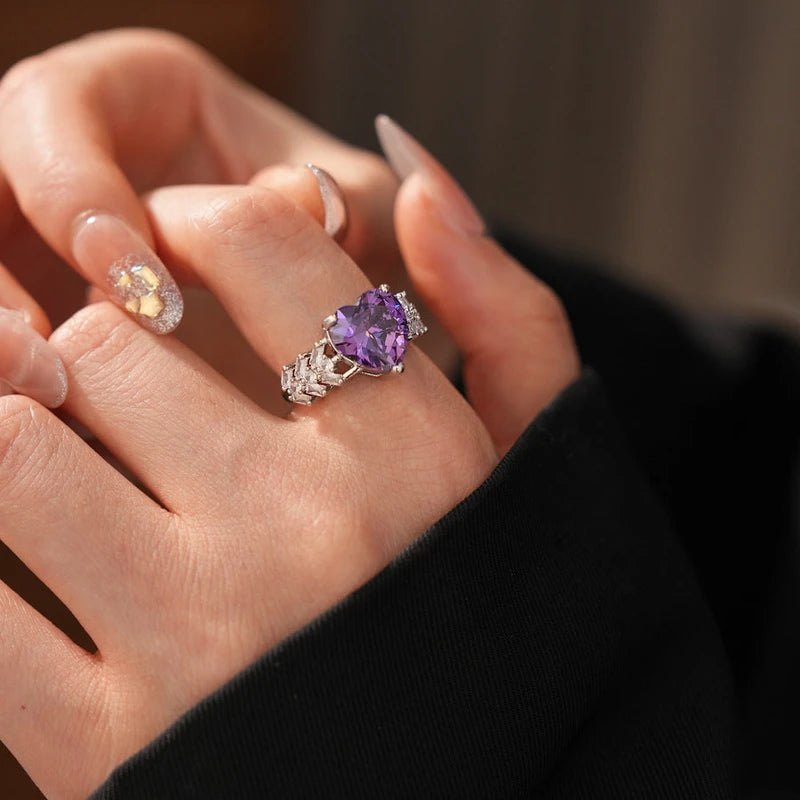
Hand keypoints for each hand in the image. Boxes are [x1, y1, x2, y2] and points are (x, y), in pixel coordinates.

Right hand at [0, 28, 400, 402]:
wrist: (318, 294)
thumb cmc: (334, 224)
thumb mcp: (357, 205)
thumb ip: (348, 197)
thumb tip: (298, 198)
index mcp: (134, 92)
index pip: (56, 107)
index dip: (74, 190)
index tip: (135, 286)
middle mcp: (73, 149)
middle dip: (4, 269)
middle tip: (48, 356)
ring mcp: (41, 221)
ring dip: (0, 324)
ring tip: (43, 389)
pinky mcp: (40, 285)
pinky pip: (11, 314)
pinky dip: (18, 360)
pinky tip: (56, 407)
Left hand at [0, 124, 578, 797]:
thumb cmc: (493, 621)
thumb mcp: (537, 464)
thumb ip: (506, 314)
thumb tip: (416, 181)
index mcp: (412, 453)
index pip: (255, 242)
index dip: (200, 227)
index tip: (185, 254)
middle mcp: (307, 531)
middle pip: (110, 337)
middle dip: (114, 352)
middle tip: (141, 397)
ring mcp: (197, 642)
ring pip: (12, 443)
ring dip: (35, 443)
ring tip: (93, 478)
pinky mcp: (108, 751)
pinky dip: (0, 570)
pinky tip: (61, 573)